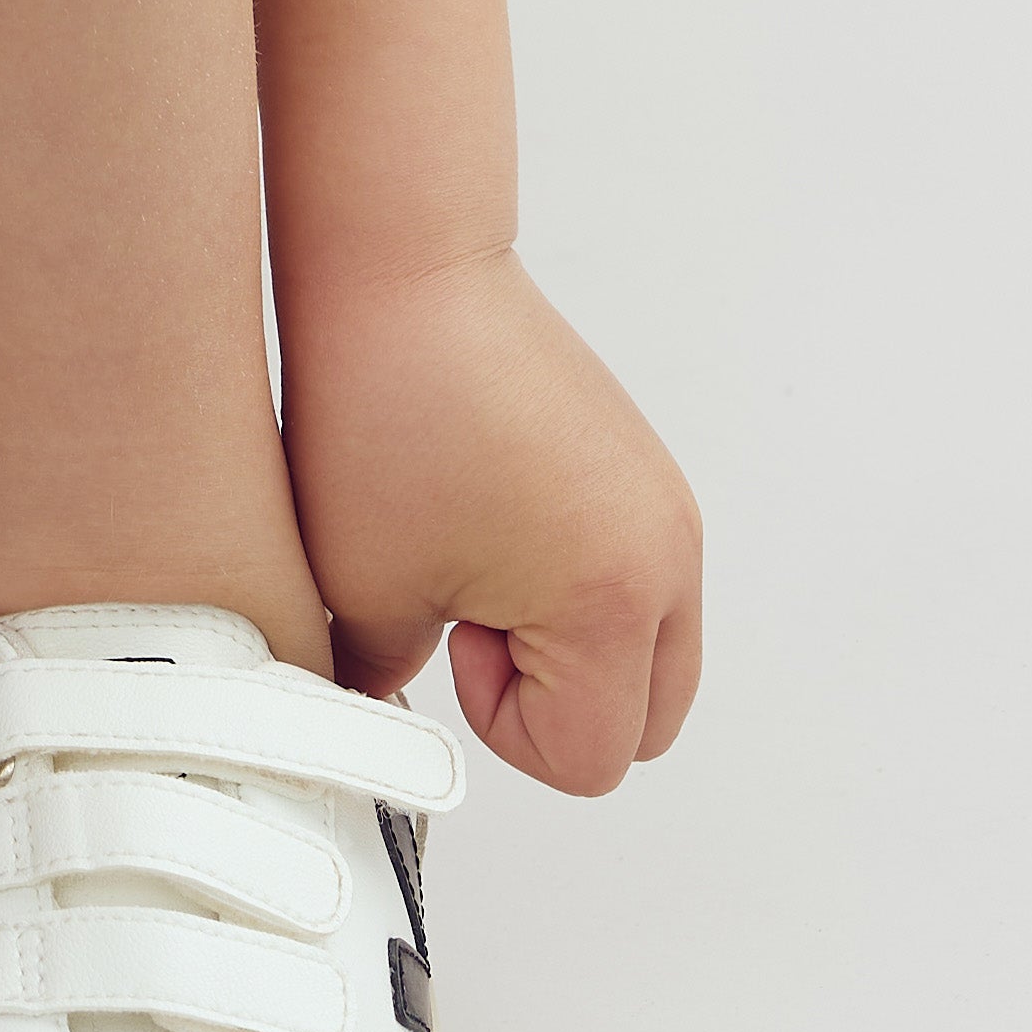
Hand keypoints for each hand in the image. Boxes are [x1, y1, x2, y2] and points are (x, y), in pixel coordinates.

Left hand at [279, 245, 702, 792]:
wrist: (405, 269)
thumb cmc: (382, 409)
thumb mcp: (364, 589)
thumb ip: (395, 686)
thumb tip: (390, 716)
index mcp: (614, 601)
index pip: (589, 761)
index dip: (503, 723)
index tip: (453, 633)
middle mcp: (667, 558)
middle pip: (646, 725)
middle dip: (554, 701)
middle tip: (468, 612)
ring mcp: (666, 508)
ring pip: (649, 656)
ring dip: (568, 645)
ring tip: (476, 560)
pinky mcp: (644, 469)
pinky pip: (637, 582)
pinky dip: (578, 587)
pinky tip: (492, 518)